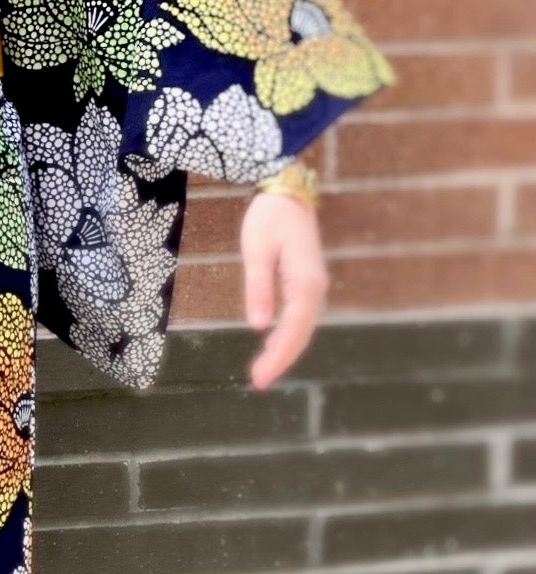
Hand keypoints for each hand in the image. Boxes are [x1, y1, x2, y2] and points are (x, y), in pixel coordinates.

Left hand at [241, 188, 328, 388]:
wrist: (288, 191)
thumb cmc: (270, 216)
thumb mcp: (257, 250)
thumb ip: (258, 287)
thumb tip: (258, 326)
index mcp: (305, 282)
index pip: (292, 329)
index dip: (277, 356)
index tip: (259, 378)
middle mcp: (315, 288)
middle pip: (301, 333)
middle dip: (281, 359)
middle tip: (258, 382)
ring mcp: (314, 285)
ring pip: (303, 327)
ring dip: (285, 350)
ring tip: (262, 371)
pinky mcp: (307, 281)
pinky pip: (300, 316)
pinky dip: (289, 334)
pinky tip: (274, 344)